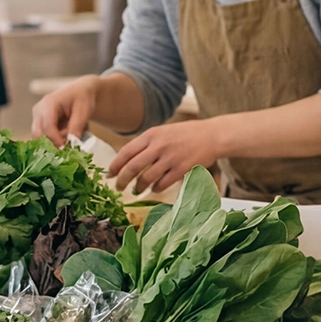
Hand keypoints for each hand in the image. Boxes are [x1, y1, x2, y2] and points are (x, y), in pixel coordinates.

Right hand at [32, 76, 99, 146]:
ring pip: (39, 139)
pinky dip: (54, 142)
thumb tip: (72, 143)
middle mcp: (39, 111)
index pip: (47, 127)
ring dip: (54, 144)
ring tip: (70, 140)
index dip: (57, 140)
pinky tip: (66, 138)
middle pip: (38, 135)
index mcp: (49, 104)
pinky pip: (43, 139)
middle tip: (68, 150)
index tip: (68, 148)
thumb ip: (77, 126)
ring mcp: (37, 118)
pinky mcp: (39, 125)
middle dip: (53, 145)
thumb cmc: (82, 98)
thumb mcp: (84, 110)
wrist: (79, 92)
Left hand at [109, 119, 224, 193]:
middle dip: (122, 180)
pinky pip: (162, 184)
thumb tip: (127, 160)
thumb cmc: (185, 134)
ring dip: (139, 187)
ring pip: (146, 178)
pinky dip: (155, 188)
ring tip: (137, 189)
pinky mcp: (181, 169)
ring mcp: (170, 158)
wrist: (211, 135)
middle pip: (132, 167)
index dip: (115, 165)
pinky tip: (154, 188)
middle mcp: (159, 145)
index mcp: (151, 134)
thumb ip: (147, 143)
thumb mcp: (163, 132)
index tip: (110, 174)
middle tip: (119, 187)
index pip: (126, 151)